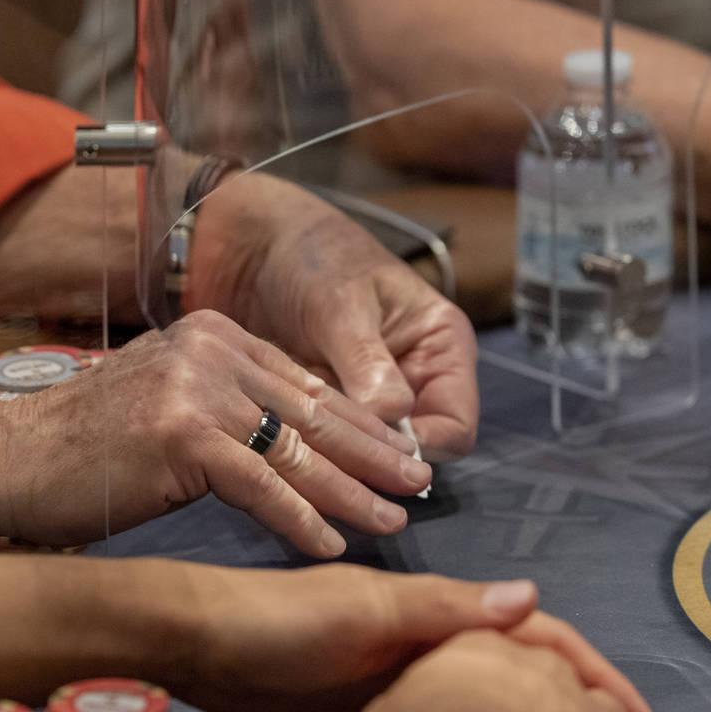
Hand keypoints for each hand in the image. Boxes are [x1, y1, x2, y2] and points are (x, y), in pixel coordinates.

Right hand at [0, 311, 430, 557]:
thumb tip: (291, 450)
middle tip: (420, 485)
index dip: (359, 424)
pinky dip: (300, 518)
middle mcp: (211, 350)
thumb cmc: (83, 448)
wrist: (4, 457)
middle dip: (373, 454)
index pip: (306, 385)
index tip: (398, 455)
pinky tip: (331, 543)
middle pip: (313, 412)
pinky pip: (259, 484)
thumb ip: (228, 414)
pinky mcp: (179, 432)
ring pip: (295, 449)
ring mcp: (196, 387)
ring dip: (351, 490)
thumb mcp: (168, 410)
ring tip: (393, 519)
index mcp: (215, 337)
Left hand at [172, 567, 659, 711]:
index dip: (590, 669)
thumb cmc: (278, 620)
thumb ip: (442, 609)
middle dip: (570, 710)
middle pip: (515, 675)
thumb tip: (534, 599)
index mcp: (433, 611)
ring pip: (480, 706)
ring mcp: (395, 681)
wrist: (198, 647)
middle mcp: (424, 643)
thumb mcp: (364, 610)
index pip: (532, 634)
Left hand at [191, 172, 477, 460]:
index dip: (420, 448)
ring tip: (298, 452)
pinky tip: (280, 445)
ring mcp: (371, 401)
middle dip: (374, 461)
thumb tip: (393, 417)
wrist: (256, 250)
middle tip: (327, 459)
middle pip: (413, 452)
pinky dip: (311, 449)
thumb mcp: (342, 306)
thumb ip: (368, 362)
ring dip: (337, 459)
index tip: (372, 451)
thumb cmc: (313, 260)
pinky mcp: (331, 411)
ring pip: (368, 456)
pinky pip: (330, 448)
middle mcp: (415, 382)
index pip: (455, 426)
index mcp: (440, 349)